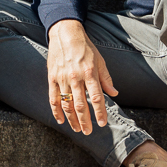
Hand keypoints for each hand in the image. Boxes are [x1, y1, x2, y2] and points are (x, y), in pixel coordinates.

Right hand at [46, 19, 115, 134]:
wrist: (65, 34)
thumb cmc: (85, 48)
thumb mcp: (100, 61)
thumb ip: (106, 79)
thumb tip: (114, 94)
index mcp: (90, 73)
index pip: (96, 98)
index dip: (99, 112)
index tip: (102, 123)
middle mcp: (76, 77)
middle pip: (80, 104)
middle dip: (85, 121)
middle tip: (88, 132)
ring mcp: (62, 78)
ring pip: (67, 104)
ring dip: (72, 119)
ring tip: (77, 129)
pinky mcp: (52, 78)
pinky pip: (53, 98)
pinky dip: (56, 111)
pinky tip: (61, 120)